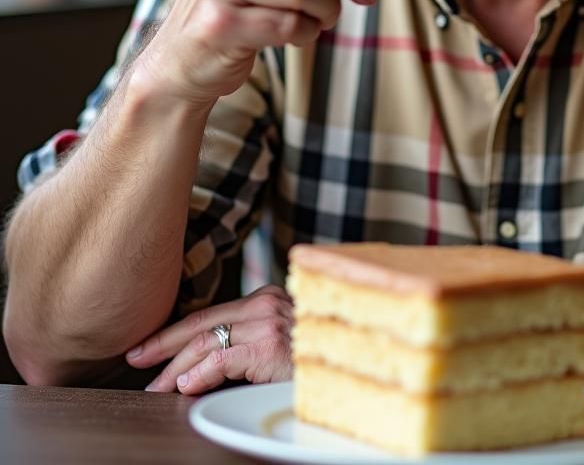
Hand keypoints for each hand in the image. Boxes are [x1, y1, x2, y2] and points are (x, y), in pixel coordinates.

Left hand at [127, 284, 294, 394]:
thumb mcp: (275, 343)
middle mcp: (266, 304)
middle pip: (203, 323)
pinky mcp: (270, 346)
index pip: (211, 314)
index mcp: (267, 299)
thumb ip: (243, 344)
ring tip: (156, 386)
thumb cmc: (309, 360)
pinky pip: (224, 358)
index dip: (174, 332)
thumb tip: (196, 368)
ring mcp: (269, 323)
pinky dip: (200, 373)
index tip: (147, 348)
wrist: (344, 368)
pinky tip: (184, 387)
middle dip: (164, 344)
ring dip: (175, 367)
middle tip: (137, 360)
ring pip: (207, 342)